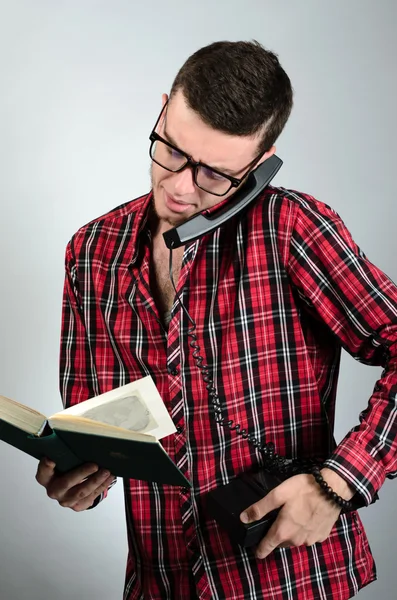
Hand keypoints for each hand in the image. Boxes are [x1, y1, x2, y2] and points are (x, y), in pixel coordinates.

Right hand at [36, 457, 114, 511]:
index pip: (43, 471)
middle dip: (82, 473)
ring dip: (96, 481)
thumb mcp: (62, 458)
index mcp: (45, 477)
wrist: (71, 485)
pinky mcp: (77, 506)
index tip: (51, 459)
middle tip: (94, 465)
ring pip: (81, 492)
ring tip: (106, 471)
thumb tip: (72, 434)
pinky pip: (91, 498)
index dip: (46, 466)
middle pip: (66, 483)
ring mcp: (65, 500)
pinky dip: (101, 486)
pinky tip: (108, 478)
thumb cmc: (66, 467)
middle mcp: (53, 490)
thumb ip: (62, 450)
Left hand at [240, 468, 354, 558]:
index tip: (255, 550)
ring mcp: (310, 540)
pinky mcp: (322, 536)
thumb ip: (260, 508)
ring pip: (295, 540)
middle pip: (280, 542)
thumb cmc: (303, 490)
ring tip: (293, 516)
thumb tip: (243, 518)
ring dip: (291, 532)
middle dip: (276, 535)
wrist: (333, 489)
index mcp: (283, 531)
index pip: (266, 548)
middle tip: (277, 519)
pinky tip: (307, 517)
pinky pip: (308, 536)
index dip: (259, 549)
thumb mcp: (278, 494)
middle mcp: (296, 540)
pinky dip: (305, 530)